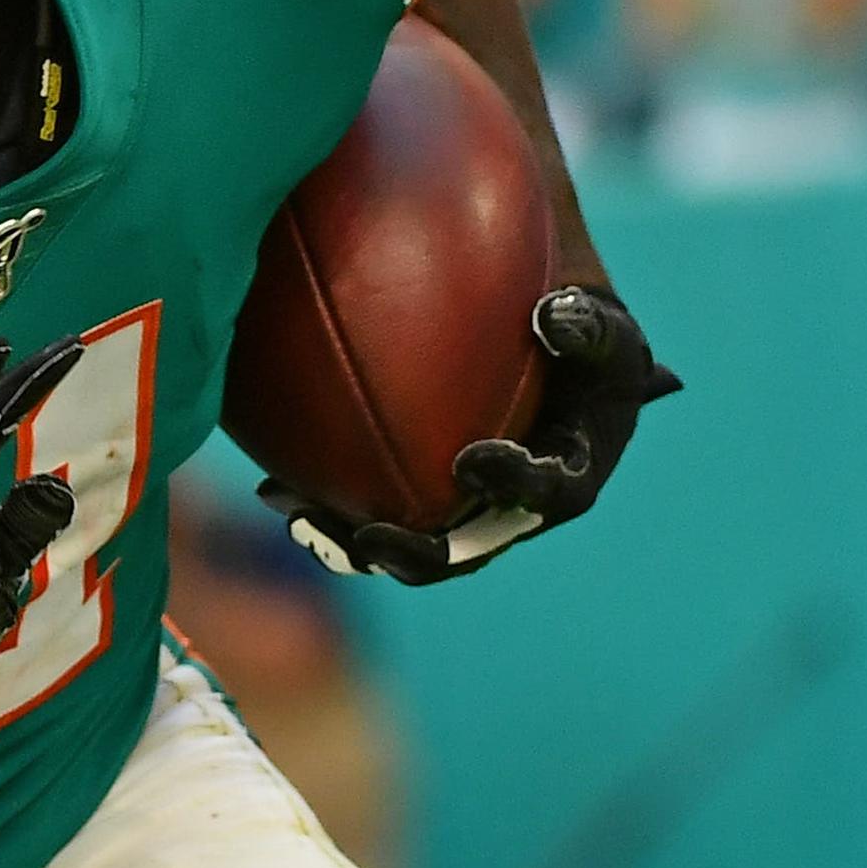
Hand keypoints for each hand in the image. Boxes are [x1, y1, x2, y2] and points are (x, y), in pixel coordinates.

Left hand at [262, 285, 680, 584]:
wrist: (532, 329)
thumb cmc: (569, 313)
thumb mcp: (591, 312)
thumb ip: (584, 321)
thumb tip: (552, 316)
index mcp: (580, 463)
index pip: (558, 490)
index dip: (518, 485)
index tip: (471, 462)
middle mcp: (529, 503)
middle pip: (477, 546)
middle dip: (423, 555)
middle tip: (370, 538)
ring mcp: (473, 511)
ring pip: (417, 545)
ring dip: (359, 543)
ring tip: (303, 521)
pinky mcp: (425, 503)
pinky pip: (378, 515)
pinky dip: (330, 509)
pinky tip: (275, 490)